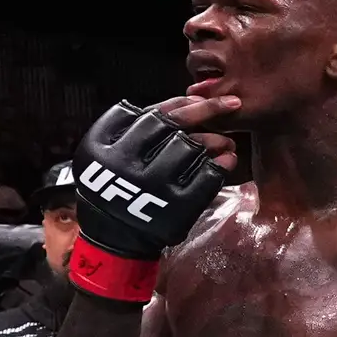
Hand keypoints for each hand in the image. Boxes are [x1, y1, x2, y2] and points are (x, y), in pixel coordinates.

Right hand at [67, 99, 233, 299]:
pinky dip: (221, 165)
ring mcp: (151, 187)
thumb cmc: (115, 186)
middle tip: (232, 103)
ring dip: (216, 139)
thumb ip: (133, 125)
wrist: (113, 238)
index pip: (152, 113)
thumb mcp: (104, 151)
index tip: (200, 98)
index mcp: (105, 145)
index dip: (182, 102)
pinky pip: (206, 178)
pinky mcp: (174, 209)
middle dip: (208, 110)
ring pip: (191, 147)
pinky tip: (228, 159)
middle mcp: (125, 164)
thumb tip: (187, 100)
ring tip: (227, 140)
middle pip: (175, 125)